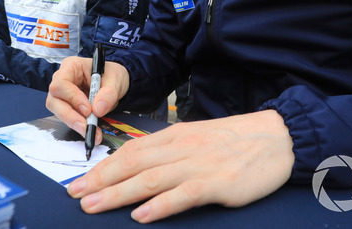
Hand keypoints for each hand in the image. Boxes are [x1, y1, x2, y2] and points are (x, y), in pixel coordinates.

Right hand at [46, 56, 129, 142]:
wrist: (114, 83)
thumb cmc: (111, 75)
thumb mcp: (116, 80)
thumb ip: (109, 94)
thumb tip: (98, 109)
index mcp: (71, 66)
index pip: (61, 83)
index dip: (72, 97)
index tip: (87, 110)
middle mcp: (62, 80)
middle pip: (54, 100)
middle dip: (69, 116)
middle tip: (85, 127)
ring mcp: (63, 94)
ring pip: (58, 111)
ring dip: (73, 122)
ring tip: (90, 131)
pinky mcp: (67, 106)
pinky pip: (67, 117)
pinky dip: (79, 125)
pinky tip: (90, 130)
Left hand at [67, 110, 293, 222]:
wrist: (277, 137)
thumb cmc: (236, 140)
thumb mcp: (198, 138)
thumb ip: (170, 151)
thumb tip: (140, 166)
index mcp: (175, 135)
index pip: (131, 150)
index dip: (104, 166)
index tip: (81, 180)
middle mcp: (181, 147)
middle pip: (133, 164)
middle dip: (100, 180)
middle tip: (74, 194)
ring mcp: (198, 164)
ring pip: (150, 179)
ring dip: (118, 194)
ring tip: (94, 205)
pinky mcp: (217, 183)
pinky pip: (182, 194)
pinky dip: (160, 205)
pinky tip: (141, 216)